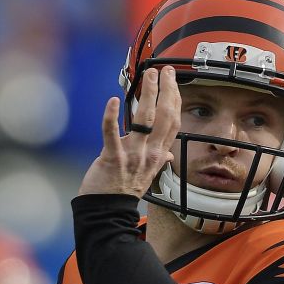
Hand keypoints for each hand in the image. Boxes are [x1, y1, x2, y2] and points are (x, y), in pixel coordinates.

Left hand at [78, 66, 179, 197]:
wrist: (108, 212)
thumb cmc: (124, 191)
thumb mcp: (147, 176)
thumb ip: (159, 161)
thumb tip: (169, 155)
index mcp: (158, 155)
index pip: (173, 122)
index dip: (174, 99)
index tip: (173, 81)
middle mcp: (149, 153)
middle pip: (163, 117)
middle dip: (165, 91)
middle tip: (164, 71)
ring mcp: (132, 155)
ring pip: (144, 120)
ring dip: (147, 95)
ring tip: (149, 77)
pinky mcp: (111, 158)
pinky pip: (111, 134)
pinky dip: (111, 117)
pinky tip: (112, 101)